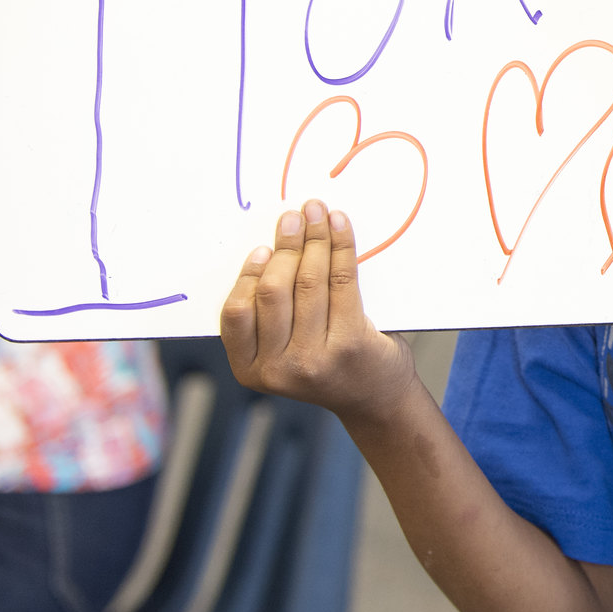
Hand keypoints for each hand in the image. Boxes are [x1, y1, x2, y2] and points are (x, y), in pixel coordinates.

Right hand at [219, 199, 415, 423]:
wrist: (376, 399)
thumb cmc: (329, 365)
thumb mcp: (284, 353)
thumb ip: (270, 318)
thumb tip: (273, 249)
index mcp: (251, 370)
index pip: (236, 314)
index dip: (248, 275)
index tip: (262, 247)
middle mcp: (278, 369)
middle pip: (273, 292)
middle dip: (284, 247)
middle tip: (292, 217)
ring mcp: (314, 359)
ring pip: (308, 282)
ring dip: (313, 239)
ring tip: (316, 213)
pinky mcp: (350, 343)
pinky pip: (342, 281)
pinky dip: (340, 246)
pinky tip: (339, 225)